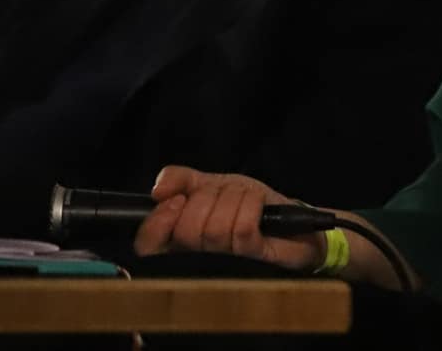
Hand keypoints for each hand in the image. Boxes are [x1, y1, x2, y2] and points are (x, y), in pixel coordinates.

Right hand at [133, 166, 321, 270]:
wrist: (293, 220)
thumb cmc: (250, 206)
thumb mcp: (214, 184)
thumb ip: (181, 180)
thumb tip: (156, 189)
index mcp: (182, 236)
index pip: (148, 242)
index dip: (157, 222)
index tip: (176, 201)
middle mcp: (198, 254)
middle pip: (186, 229)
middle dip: (208, 200)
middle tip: (224, 198)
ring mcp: (225, 260)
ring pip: (216, 227)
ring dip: (235, 201)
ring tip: (246, 203)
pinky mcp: (251, 258)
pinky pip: (242, 229)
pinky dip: (253, 206)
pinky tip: (260, 207)